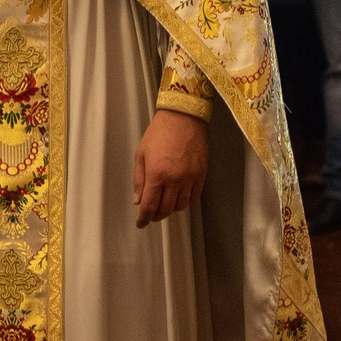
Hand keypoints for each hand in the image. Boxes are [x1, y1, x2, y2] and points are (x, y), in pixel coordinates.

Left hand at [133, 107, 209, 226]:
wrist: (183, 117)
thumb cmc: (159, 132)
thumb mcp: (141, 154)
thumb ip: (139, 180)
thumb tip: (138, 201)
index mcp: (157, 174)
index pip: (150, 206)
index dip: (144, 218)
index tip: (141, 224)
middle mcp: (175, 180)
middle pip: (166, 209)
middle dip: (156, 215)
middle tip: (151, 215)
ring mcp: (190, 178)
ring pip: (181, 206)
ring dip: (171, 209)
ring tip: (164, 204)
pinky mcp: (202, 174)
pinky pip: (194, 197)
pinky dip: (185, 201)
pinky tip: (178, 197)